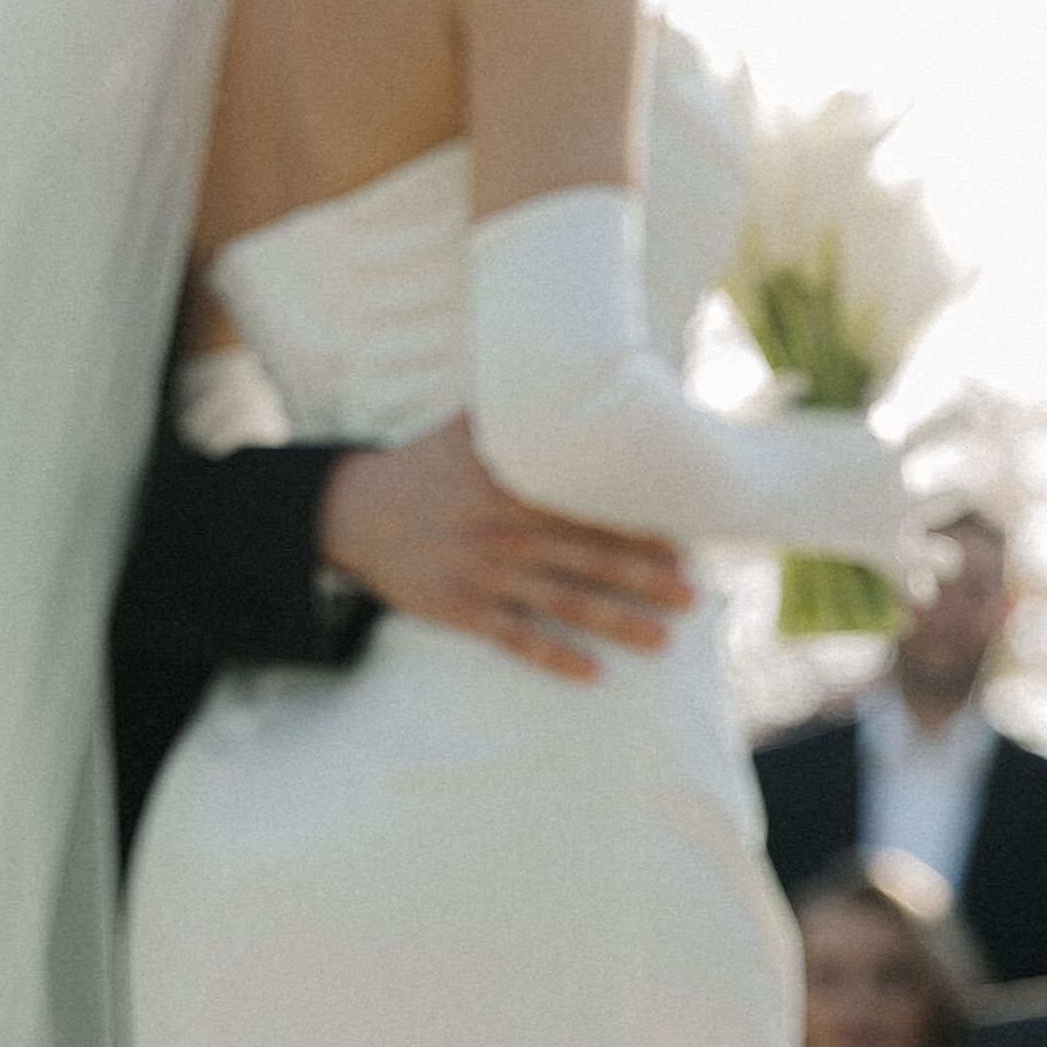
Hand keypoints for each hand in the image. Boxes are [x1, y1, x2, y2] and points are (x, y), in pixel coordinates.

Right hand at [318, 417, 691, 678]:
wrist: (353, 511)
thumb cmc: (424, 465)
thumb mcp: (468, 426)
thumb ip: (519, 410)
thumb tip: (578, 373)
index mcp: (512, 479)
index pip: (588, 503)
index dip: (638, 524)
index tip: (683, 541)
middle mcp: (502, 525)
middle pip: (589, 555)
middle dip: (645, 577)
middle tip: (693, 594)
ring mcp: (481, 570)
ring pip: (563, 600)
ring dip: (618, 621)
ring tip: (663, 639)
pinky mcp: (459, 607)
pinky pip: (515, 638)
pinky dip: (555, 656)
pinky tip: (592, 673)